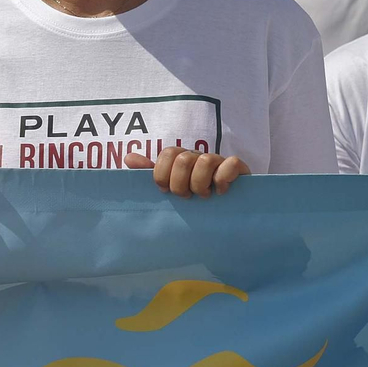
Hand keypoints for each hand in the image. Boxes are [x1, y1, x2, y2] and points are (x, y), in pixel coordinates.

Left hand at [124, 148, 249, 197]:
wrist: (227, 213)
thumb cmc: (194, 197)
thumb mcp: (171, 186)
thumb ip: (152, 172)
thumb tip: (129, 157)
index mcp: (183, 159)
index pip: (168, 153)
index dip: (162, 174)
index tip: (165, 191)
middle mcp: (200, 157)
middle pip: (183, 158)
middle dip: (180, 183)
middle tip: (186, 197)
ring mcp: (220, 161)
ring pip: (205, 160)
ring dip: (200, 183)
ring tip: (204, 196)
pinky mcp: (239, 168)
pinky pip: (231, 163)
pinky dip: (223, 179)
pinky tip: (221, 192)